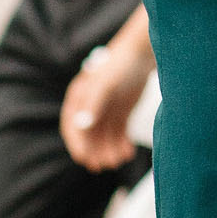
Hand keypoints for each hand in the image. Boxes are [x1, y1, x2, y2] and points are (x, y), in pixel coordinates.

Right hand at [59, 47, 149, 172]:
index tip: (84, 159)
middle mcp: (89, 106)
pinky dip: (121, 144)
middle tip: (107, 164)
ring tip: (121, 158)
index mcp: (79, 98)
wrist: (144, 53)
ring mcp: (105, 110)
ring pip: (104, 137)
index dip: (77, 144)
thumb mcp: (106, 83)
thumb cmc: (121, 64)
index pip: (71, 126)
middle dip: (96, 151)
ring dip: (109, 150)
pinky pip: (117, 134)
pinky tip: (129, 153)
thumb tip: (81, 125)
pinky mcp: (120, 113)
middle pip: (88, 136)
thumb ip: (93, 103)